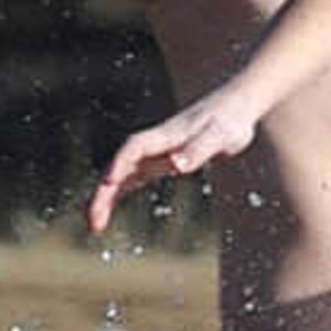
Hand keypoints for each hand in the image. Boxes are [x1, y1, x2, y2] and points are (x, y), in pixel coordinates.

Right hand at [88, 93, 258, 235]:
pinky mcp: (163, 160)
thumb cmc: (229, 119)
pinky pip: (134, 177)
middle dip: (104, 192)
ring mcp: (156, 152)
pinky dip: (120, 192)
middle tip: (94, 221)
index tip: (110, 183)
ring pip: (123, 174)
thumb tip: (176, 165)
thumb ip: (198, 150)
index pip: (134, 148)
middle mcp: (155, 144)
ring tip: (95, 224)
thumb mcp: (219, 136)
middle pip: (120, 166)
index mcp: (165, 136)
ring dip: (106, 196)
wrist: (236, 106)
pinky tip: (110, 207)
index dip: (120, 163)